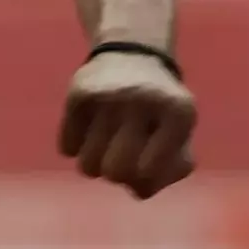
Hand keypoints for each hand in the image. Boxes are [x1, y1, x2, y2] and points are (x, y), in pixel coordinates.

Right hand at [58, 52, 197, 198]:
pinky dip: (77, 148)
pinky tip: (90, 129)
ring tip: (108, 145)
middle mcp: (144, 100)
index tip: (147, 162)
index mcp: (179, 112)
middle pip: (116, 173)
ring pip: (88, 166)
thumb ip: (170, 172)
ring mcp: (110, 95)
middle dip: (118, 176)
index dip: (145, 177)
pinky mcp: (79, 93)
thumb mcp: (180, 136)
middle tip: (124, 157)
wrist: (133, 57)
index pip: (149, 172)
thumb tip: (140, 190)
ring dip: (96, 166)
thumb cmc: (160, 111)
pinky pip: (68, 148)